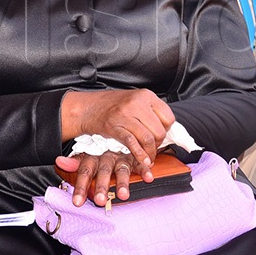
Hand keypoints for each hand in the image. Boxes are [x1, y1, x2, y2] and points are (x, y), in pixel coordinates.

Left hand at [56, 152, 146, 206]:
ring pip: (121, 169)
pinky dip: (144, 170)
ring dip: (122, 182)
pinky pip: (140, 164)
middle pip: (103, 172)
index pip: (84, 172)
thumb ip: (74, 162)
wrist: (119, 133)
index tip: (77, 202)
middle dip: (101, 187)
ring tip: (123, 196)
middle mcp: (107, 156)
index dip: (80, 187)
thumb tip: (58, 162)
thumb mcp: (87, 156)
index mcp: (93, 157)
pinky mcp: (136, 157)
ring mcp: (122, 156)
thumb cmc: (101, 151)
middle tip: (99, 201)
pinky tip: (148, 178)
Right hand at [61, 88, 175, 170]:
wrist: (87, 108)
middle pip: (159, 130)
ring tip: (148, 157)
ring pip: (148, 138)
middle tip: (151, 148)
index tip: (158, 136)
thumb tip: (167, 131)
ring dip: (150, 152)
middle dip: (158, 144)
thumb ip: (150, 112)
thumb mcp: (135, 101)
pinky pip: (133, 143)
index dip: (165, 130)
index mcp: (146, 95)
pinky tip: (142, 160)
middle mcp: (137, 102)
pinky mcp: (115, 126)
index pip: (168, 118)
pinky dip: (139, 154)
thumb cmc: (111, 106)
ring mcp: (125, 114)